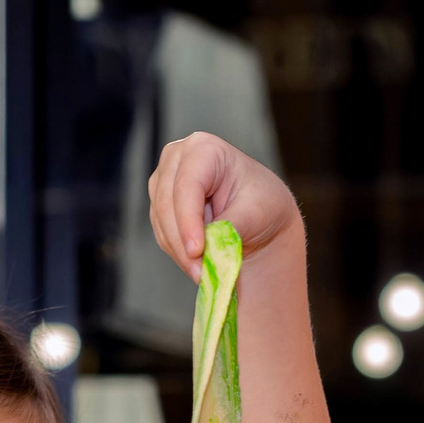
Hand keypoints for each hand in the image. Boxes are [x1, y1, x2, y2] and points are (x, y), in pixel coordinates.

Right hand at [149, 132, 299, 280]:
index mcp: (204, 148)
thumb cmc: (263, 203)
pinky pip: (163, 234)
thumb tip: (211, 246)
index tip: (197, 251)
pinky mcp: (160, 204)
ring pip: (161, 223)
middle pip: (167, 204)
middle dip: (184, 244)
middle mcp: (177, 158)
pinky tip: (200, 264)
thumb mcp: (256, 213)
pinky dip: (180, 253)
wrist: (260, 215)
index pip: (187, 184)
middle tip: (203, 274)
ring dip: (182, 253)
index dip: (189, 220)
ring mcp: (164, 181)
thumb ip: (232, 227)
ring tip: (207, 274)